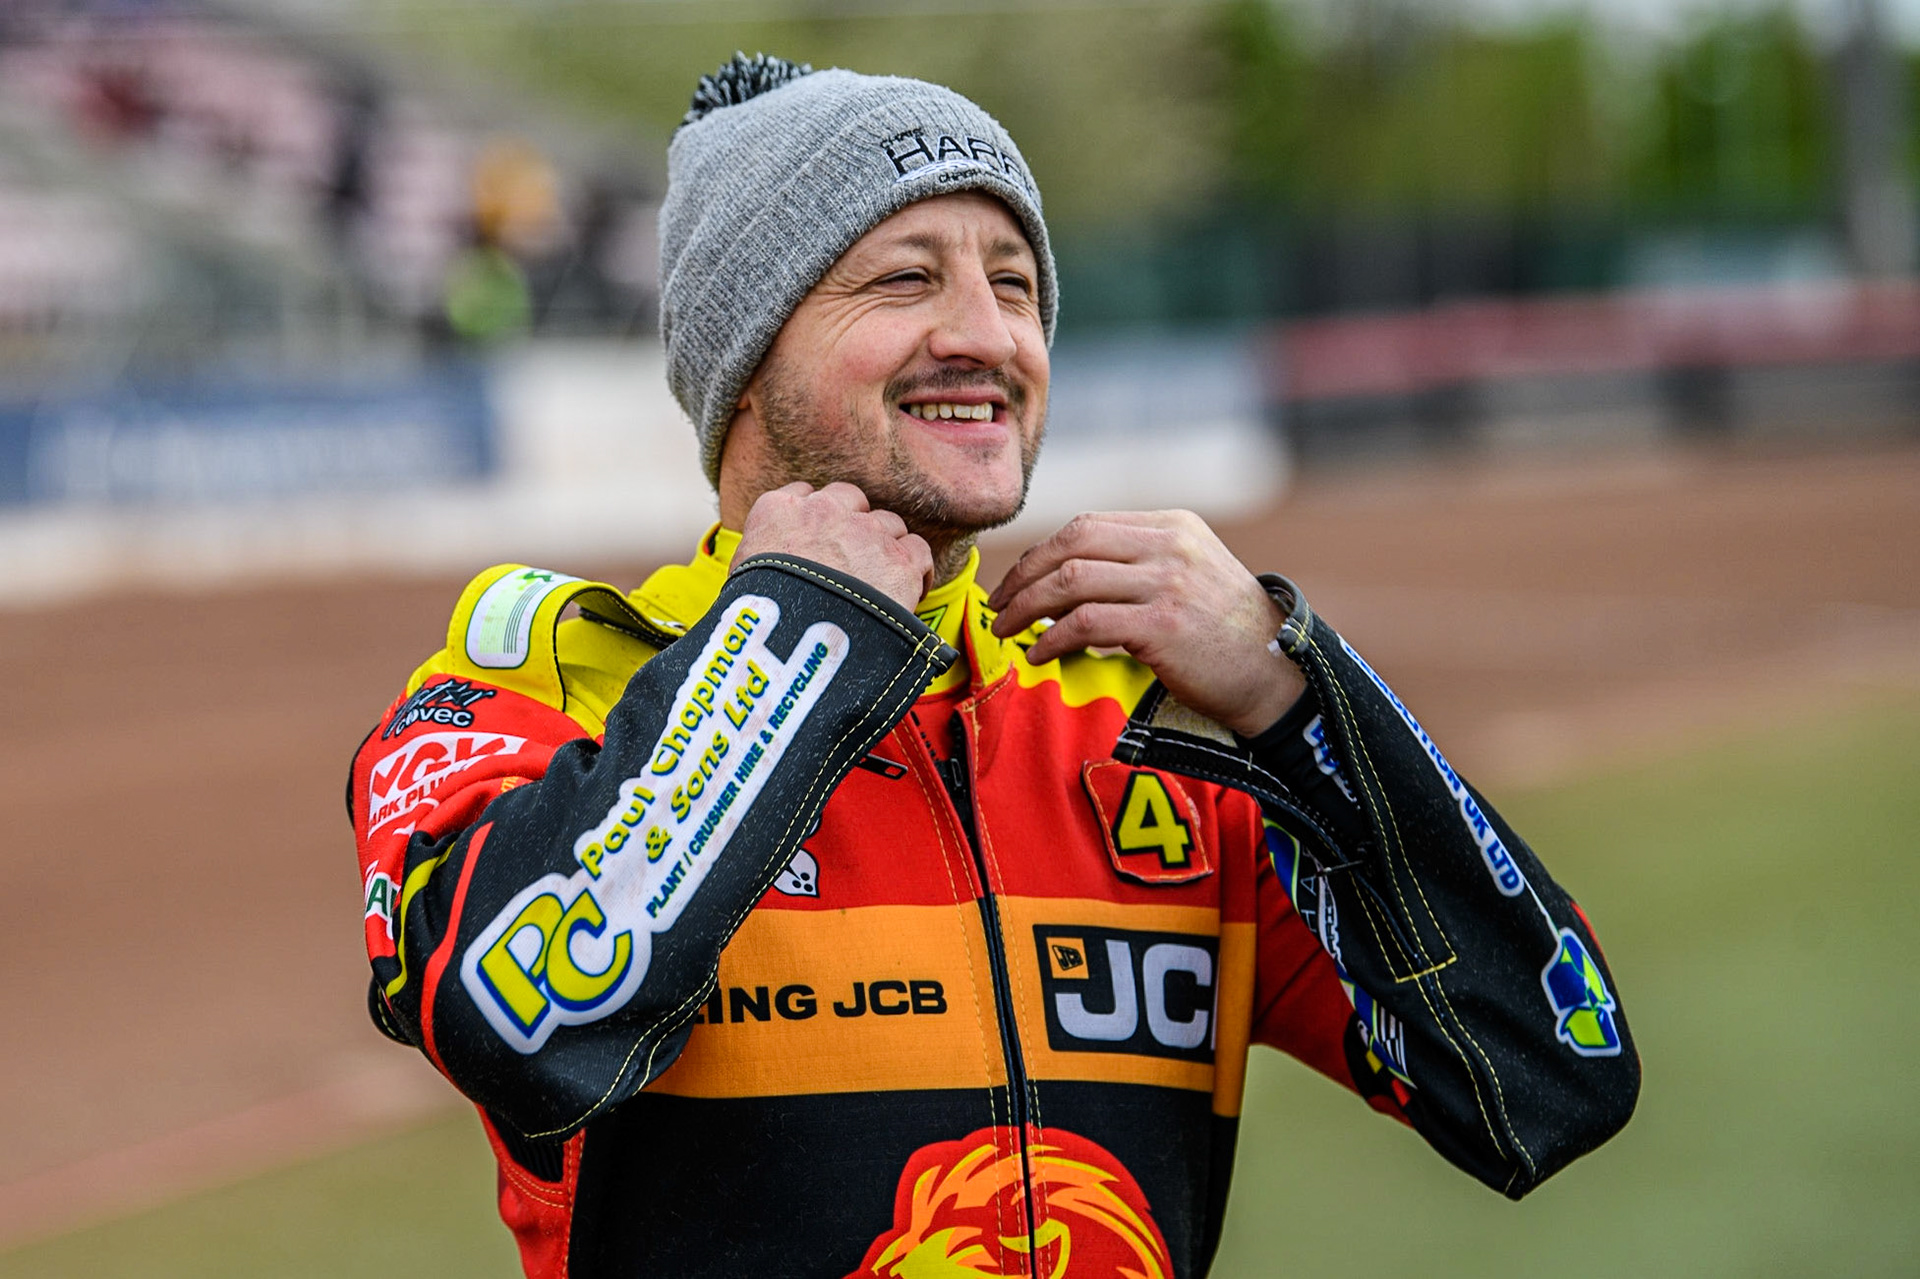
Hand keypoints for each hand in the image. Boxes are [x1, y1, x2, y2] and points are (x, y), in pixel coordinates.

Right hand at [733, 482, 932, 612]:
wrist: (791, 647)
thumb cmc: (754, 623)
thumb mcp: (739, 581)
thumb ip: (759, 560)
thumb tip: (768, 576)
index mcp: (778, 510)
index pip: (804, 495)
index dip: (816, 520)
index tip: (817, 543)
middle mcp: (824, 510)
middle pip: (851, 500)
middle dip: (853, 526)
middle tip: (851, 562)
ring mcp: (866, 532)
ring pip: (889, 524)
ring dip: (884, 549)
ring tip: (879, 585)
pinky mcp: (900, 561)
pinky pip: (918, 551)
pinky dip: (915, 571)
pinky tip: (907, 594)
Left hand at [986, 510, 1305, 736]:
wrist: (1277, 674)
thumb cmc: (1226, 635)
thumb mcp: (1190, 575)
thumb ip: (1139, 565)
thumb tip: (1065, 579)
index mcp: (1172, 526)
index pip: (1087, 525)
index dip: (1041, 553)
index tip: (1017, 582)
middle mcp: (1169, 545)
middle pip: (1071, 542)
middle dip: (1024, 574)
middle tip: (999, 604)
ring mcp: (1167, 582)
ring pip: (1071, 580)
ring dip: (1027, 606)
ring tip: (1007, 629)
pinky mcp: (1162, 623)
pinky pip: (1084, 622)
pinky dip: (1051, 638)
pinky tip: (1039, 653)